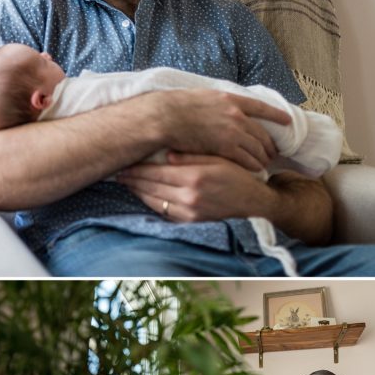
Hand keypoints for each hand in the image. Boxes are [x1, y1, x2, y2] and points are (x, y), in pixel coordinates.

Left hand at [117, 153, 274, 222]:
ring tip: (127, 182)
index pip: (155, 172)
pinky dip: (151, 202)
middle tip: (118, 172)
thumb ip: (190, 156)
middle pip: (150, 187)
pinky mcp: (190, 222)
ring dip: (138, 192)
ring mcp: (188, 212)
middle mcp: (188, 197)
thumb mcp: (217, 159)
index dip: (137, 168)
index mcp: (193, 177)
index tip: (123, 163)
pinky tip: (145, 194)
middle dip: (132, 180)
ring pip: (153, 201)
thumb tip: (165, 153)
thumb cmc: (238, 176)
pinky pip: (164, 212)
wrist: (255, 204)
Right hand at [142, 89, 288, 171]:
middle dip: (270, 143)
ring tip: (266, 163)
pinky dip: (254, 165)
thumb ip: (213, 102)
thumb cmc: (174, 107)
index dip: (276, 114)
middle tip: (274, 152)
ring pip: (258, 147)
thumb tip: (215, 105)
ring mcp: (233, 130)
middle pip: (262, 131)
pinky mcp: (226, 147)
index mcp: (230, 99)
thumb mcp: (199, 96)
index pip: (260, 107)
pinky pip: (248, 158)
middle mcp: (236, 114)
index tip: (287, 120)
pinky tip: (256, 170)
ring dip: (263, 156)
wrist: (165, 117)